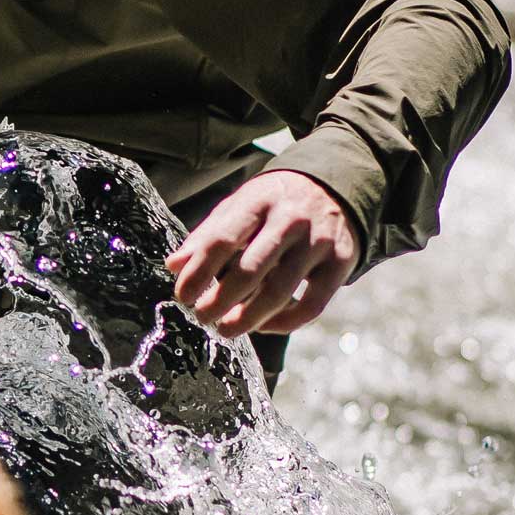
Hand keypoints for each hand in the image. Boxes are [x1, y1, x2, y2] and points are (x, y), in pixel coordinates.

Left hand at [165, 169, 359, 338]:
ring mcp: (319, 242)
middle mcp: (292, 219)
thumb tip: (174, 266)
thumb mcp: (240, 205)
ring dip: (247, 318)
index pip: (223, 239)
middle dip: (220, 301)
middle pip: (250, 270)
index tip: (183, 296)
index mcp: (260, 200)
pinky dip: (284, 323)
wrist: (335, 186)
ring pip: (280, 292)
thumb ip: (208, 235)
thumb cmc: (274, 203)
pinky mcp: (340, 263)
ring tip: (225, 328)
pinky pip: (311, 306)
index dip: (199, 272)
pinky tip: (262, 325)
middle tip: (202, 317)